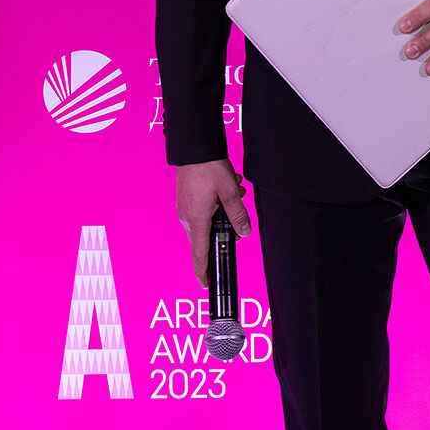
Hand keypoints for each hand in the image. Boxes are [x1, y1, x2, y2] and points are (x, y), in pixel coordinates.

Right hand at [175, 159, 251, 286]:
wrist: (192, 146)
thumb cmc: (208, 168)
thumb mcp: (230, 192)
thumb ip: (238, 215)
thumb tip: (244, 232)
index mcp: (197, 220)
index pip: (200, 254)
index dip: (203, 272)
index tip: (207, 284)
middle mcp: (186, 217)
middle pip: (207, 236)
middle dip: (226, 227)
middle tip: (237, 211)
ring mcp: (184, 208)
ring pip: (207, 220)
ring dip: (223, 210)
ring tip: (234, 190)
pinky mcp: (185, 199)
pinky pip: (202, 210)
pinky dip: (216, 203)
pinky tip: (226, 186)